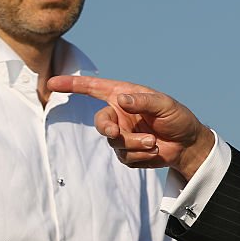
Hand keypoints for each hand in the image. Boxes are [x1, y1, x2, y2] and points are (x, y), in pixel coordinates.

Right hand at [47, 75, 215, 179]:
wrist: (187, 144)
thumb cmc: (177, 118)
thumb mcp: (164, 105)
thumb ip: (143, 101)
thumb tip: (120, 99)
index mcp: (125, 96)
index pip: (94, 89)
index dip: (73, 85)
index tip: (52, 83)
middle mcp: (119, 114)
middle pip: (101, 122)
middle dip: (107, 128)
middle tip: (116, 133)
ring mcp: (121, 134)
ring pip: (115, 143)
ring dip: (136, 143)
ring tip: (154, 141)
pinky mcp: (126, 152)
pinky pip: (125, 157)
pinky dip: (141, 154)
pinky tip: (155, 150)